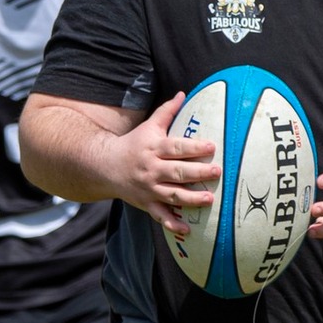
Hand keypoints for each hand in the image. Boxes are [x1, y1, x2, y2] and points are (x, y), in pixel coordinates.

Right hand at [105, 93, 219, 237]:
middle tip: (217, 172)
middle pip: (177, 171)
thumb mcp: (149, 126)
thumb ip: (167, 111)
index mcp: (153, 148)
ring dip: (191, 199)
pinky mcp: (147, 204)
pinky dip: (172, 224)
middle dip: (198, 172)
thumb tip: (184, 93)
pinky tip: (187, 230)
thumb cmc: (134, 144)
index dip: (194, 147)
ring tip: (209, 199)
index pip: (176, 147)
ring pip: (172, 195)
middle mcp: (151, 169)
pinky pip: (160, 216)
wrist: (105, 166)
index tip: (212, 146)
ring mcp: (149, 189)